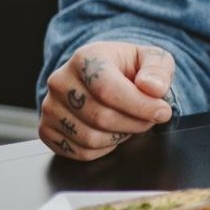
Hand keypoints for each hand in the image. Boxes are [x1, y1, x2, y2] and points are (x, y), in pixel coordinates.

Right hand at [39, 42, 174, 160]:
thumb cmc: (128, 68)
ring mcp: (50, 107)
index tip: (162, 112)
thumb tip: (153, 88)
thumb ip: (158, 69)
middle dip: (135, 123)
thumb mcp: (151, 58)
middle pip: (101, 117)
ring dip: (120, 136)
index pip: (108, 90)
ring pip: (90, 138)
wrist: (103, 75)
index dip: (140, 106)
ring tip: (130, 122)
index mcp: (85, 59)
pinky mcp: (47, 129)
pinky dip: (104, 148)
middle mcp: (60, 82)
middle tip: (149, 118)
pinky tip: (112, 131)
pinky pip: (80, 152)